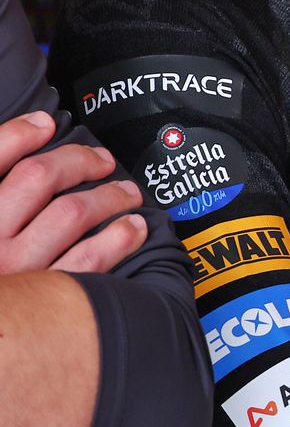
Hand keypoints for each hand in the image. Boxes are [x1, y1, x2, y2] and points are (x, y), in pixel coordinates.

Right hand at [0, 113, 146, 274]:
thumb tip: (28, 151)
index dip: (19, 134)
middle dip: (77, 160)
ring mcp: (20, 271)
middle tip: (101, 160)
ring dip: (110, 194)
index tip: (45, 125)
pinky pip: (93, 259)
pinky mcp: (49, 301)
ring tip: (127, 192)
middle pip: (39, 177)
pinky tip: (132, 228)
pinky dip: (120, 237)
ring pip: (74, 211)